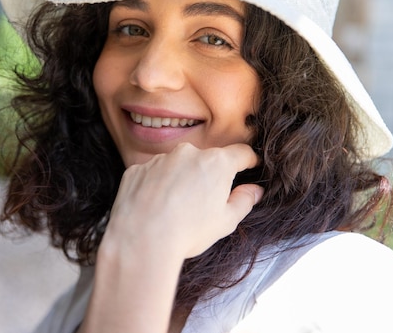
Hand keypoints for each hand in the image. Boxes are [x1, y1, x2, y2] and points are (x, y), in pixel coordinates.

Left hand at [104, 142, 262, 259]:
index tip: (249, 166)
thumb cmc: (188, 232)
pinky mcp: (137, 169)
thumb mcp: (226, 221)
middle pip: (206, 159)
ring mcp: (160, 159)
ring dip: (180, 180)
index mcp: (216, 162)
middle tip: (204, 203)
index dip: (248, 161)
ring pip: (177, 166)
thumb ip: (244, 201)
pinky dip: (156, 186)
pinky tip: (154, 207)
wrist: (141, 240)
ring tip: (175, 209)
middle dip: (208, 175)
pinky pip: (153, 174)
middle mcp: (187, 153)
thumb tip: (254, 190)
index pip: (240, 153)